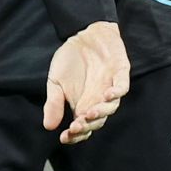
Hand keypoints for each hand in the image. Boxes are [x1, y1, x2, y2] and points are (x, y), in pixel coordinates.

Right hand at [44, 20, 128, 144]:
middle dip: (87, 126)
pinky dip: (116, 92)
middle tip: (76, 126)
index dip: (76, 135)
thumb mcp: (55, 81)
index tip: (64, 137)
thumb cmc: (70, 59)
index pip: (83, 127)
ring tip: (89, 112)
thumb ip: (53, 102)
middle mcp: (98, 100)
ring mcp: (110, 87)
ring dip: (101, 112)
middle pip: (98, 121)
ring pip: (111, 107)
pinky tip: (106, 94)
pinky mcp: (120, 73)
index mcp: (83, 105)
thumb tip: (48, 126)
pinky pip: (122, 87)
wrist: (83, 34)